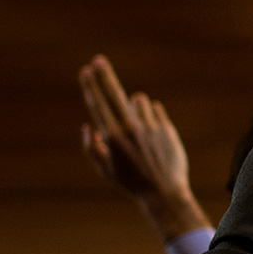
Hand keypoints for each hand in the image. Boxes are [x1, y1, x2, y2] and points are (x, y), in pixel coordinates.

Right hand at [78, 55, 208, 242]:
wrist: (164, 193)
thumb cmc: (131, 183)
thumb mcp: (105, 170)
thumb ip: (91, 148)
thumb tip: (87, 127)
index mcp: (112, 137)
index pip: (99, 104)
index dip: (91, 86)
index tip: (86, 70)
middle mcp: (131, 128)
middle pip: (115, 94)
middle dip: (105, 75)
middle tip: (98, 61)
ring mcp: (150, 126)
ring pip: (139, 101)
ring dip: (135, 107)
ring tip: (138, 130)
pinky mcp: (166, 127)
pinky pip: (155, 110)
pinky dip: (150, 116)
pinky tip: (151, 133)